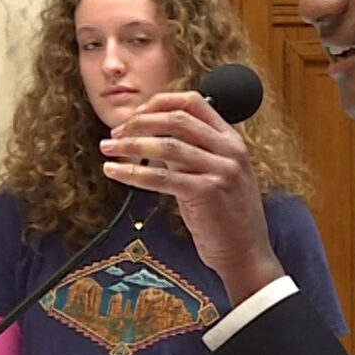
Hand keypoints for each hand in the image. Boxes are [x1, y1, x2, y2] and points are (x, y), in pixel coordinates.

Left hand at [100, 91, 284, 302]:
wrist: (247, 252)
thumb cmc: (228, 216)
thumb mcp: (217, 174)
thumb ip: (192, 152)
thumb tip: (153, 136)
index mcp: (231, 140)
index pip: (193, 103)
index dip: (159, 102)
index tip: (136, 114)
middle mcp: (229, 150)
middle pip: (176, 119)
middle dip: (139, 122)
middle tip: (116, 132)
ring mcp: (220, 170)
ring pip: (166, 145)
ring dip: (130, 144)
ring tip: (107, 149)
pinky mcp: (206, 192)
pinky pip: (161, 177)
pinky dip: (132, 172)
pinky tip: (114, 172)